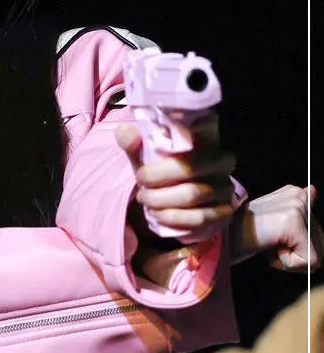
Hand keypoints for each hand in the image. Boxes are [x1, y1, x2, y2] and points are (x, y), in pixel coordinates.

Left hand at [115, 113, 236, 284]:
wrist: (172, 200)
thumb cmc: (160, 173)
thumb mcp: (144, 157)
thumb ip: (132, 143)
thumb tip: (126, 132)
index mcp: (206, 142)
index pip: (191, 150)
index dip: (163, 167)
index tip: (141, 175)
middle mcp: (222, 165)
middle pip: (191, 174)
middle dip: (160, 187)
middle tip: (142, 193)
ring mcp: (225, 190)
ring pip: (194, 197)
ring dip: (165, 205)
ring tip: (149, 205)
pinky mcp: (224, 214)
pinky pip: (201, 219)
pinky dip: (176, 220)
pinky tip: (161, 216)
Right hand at [230, 184, 321, 271]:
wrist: (219, 237)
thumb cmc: (241, 233)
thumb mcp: (272, 221)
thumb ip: (295, 211)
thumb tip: (313, 190)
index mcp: (295, 194)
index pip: (317, 234)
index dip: (297, 246)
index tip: (272, 238)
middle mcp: (298, 196)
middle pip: (319, 244)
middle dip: (296, 252)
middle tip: (268, 241)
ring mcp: (297, 208)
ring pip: (315, 254)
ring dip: (291, 258)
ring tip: (267, 243)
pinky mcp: (293, 223)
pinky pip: (309, 261)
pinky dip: (287, 264)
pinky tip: (268, 248)